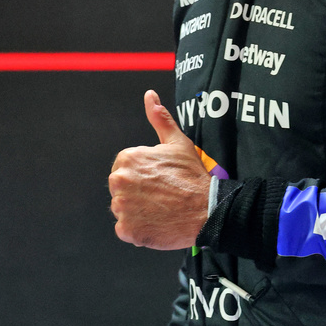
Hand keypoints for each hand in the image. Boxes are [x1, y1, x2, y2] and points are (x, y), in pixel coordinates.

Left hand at [109, 90, 210, 249]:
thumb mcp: (177, 142)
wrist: (206, 210)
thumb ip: (159, 118)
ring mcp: (121, 207)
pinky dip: (138, 229)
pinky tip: (156, 222)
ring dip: (138, 211)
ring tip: (160, 209)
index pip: (124, 169)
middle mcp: (119, 181)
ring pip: (123, 209)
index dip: (143, 176)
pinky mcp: (126, 230)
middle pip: (121, 189)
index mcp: (127, 158)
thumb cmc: (192, 177)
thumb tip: (150, 96)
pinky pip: (125, 230)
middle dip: (137, 193)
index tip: (159, 181)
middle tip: (161, 195)